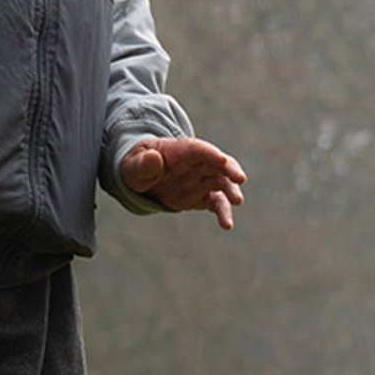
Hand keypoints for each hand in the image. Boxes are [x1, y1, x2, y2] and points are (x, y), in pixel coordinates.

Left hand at [120, 137, 246, 227]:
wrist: (142, 178)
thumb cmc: (138, 166)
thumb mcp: (134, 164)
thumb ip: (144, 163)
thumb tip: (154, 159)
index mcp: (181, 151)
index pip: (199, 149)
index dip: (211, 154)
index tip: (222, 161)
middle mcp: (197, 164)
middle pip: (218, 164)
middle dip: (230, 170)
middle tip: (240, 179)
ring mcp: (202, 180)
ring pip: (222, 184)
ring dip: (231, 191)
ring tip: (237, 202)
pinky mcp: (203, 197)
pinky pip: (217, 203)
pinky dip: (223, 212)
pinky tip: (226, 225)